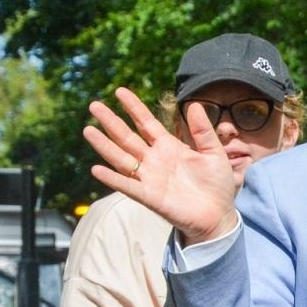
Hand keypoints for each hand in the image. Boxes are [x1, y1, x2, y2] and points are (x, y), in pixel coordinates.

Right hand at [84, 88, 238, 243]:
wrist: (218, 216)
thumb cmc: (217, 185)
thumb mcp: (214, 153)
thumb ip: (203, 131)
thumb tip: (194, 105)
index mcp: (169, 147)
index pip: (146, 123)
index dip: (134, 108)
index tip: (119, 91)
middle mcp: (154, 160)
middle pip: (127, 137)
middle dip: (111, 121)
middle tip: (93, 105)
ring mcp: (149, 178)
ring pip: (122, 158)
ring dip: (104, 145)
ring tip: (88, 130)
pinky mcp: (149, 197)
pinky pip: (128, 186)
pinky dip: (112, 178)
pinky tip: (96, 169)